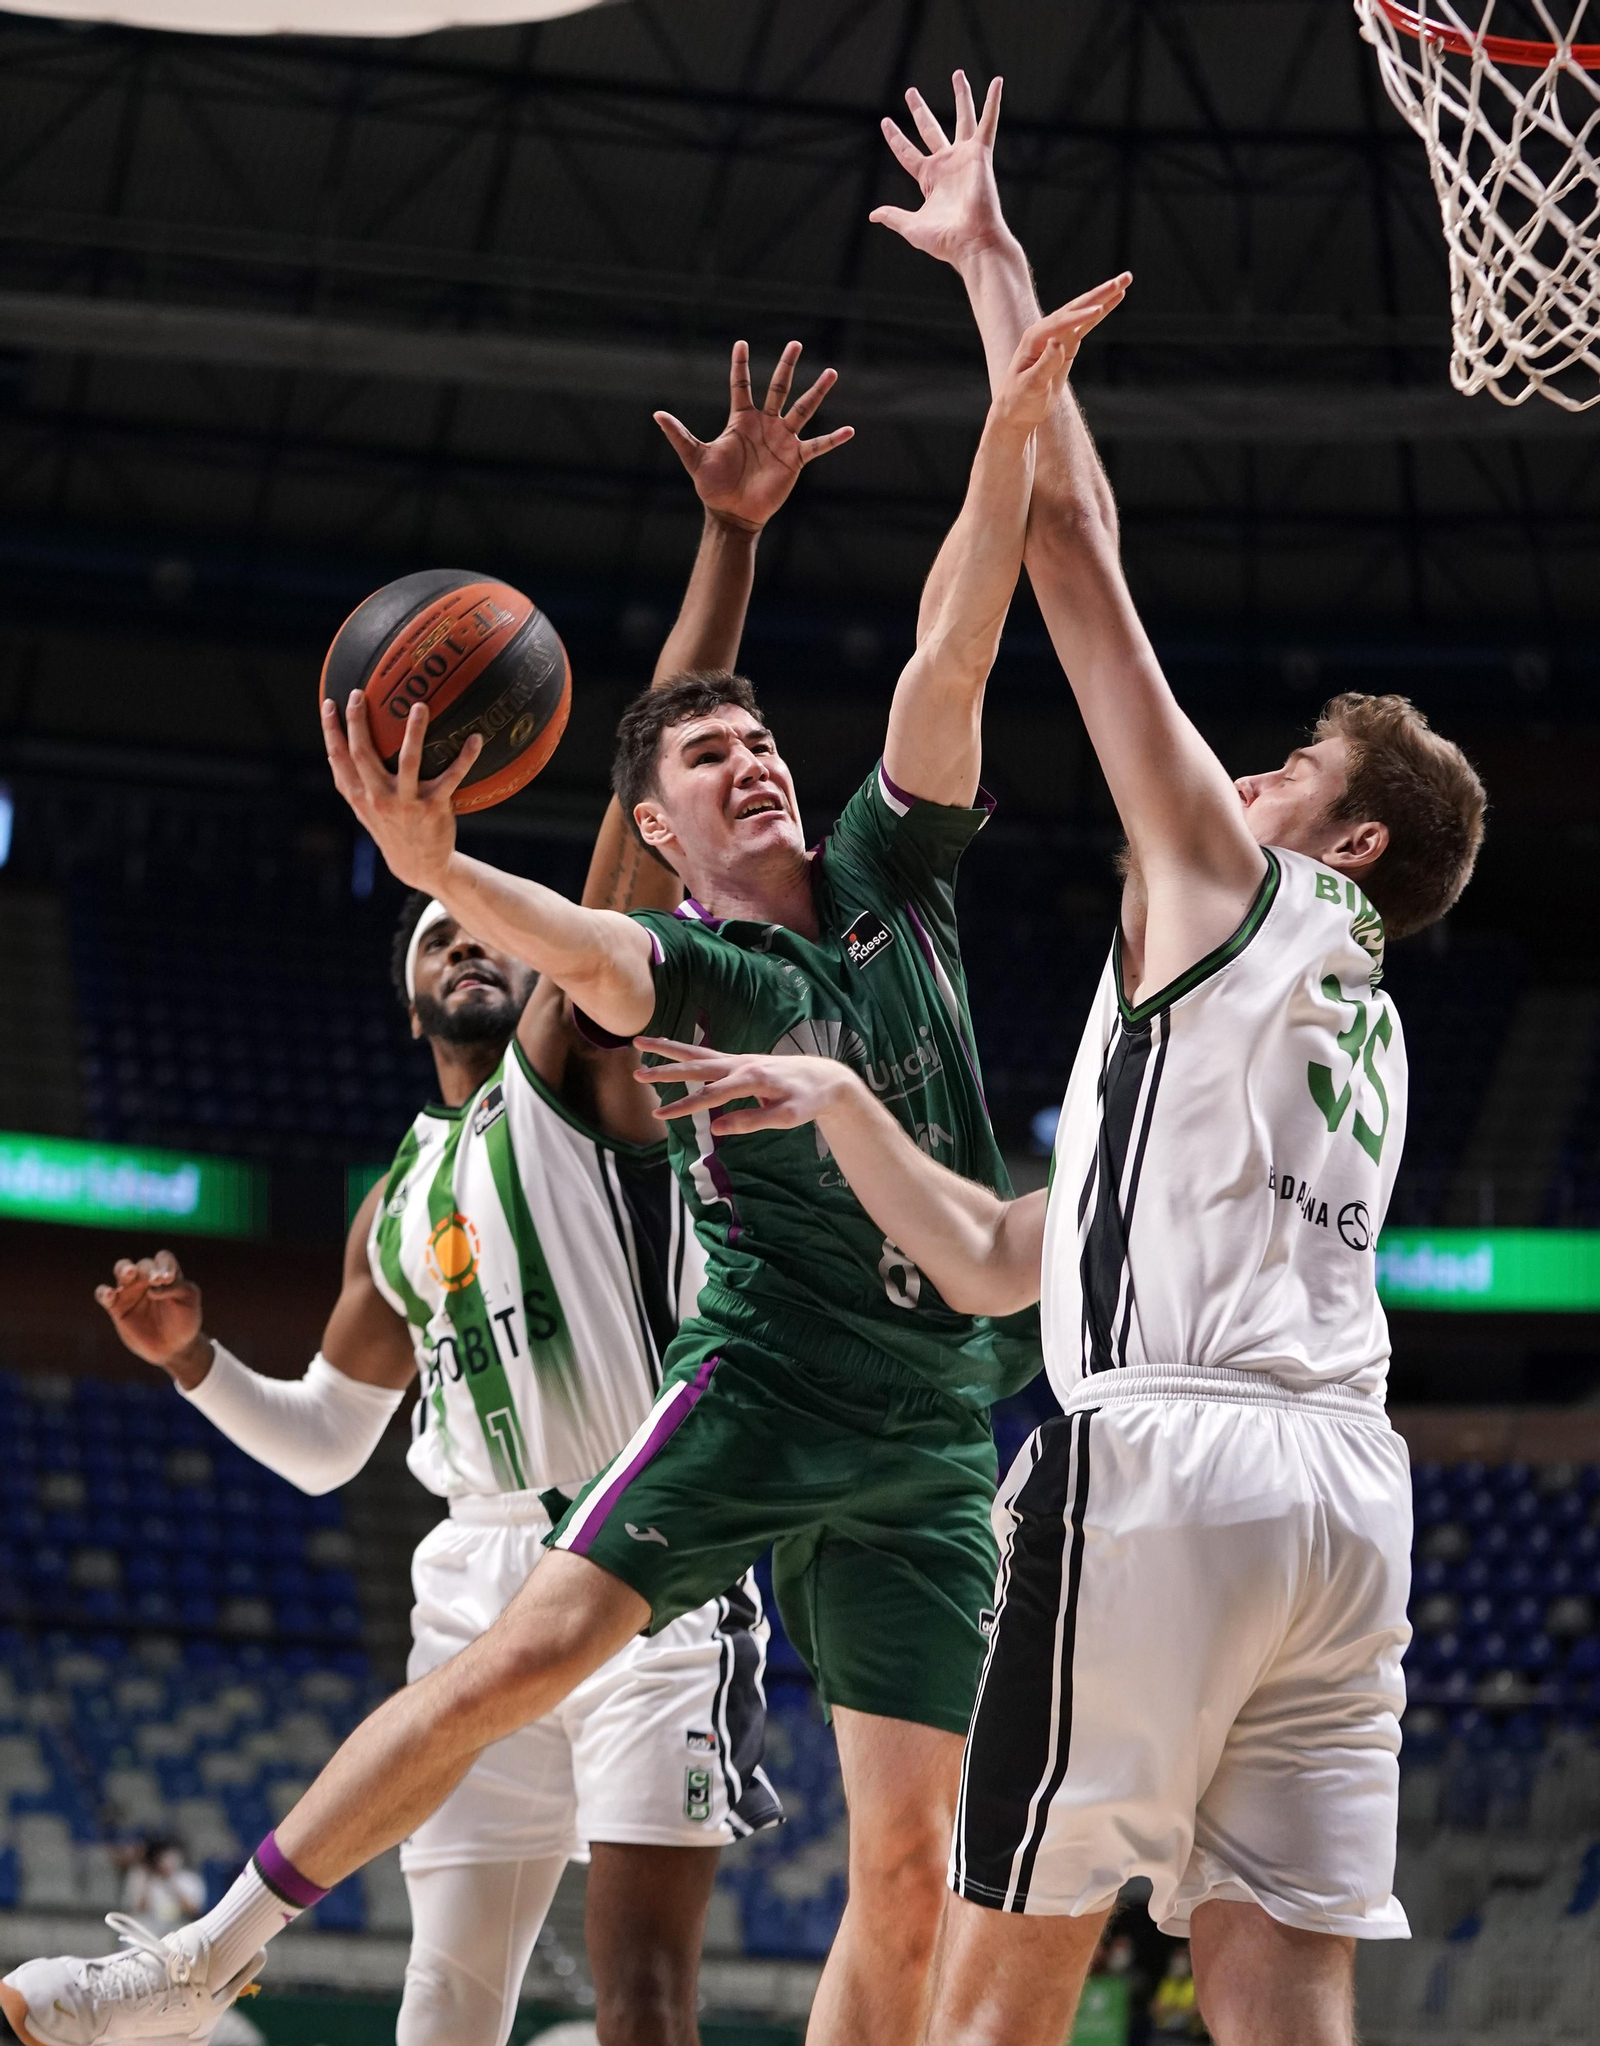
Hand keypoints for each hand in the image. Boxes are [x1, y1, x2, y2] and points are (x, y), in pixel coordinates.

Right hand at [95, 1252, 211, 1385]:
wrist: (174, 1347)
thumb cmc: (184, 1319)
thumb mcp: (189, 1299)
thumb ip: (177, 1287)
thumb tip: (153, 1287)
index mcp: (166, 1273)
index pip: (162, 1258)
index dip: (164, 1264)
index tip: (169, 1279)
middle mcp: (146, 1279)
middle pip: (142, 1264)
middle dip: (147, 1269)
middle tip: (154, 1279)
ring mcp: (130, 1292)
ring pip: (121, 1270)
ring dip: (124, 1269)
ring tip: (130, 1273)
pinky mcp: (116, 1308)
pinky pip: (104, 1295)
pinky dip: (104, 1292)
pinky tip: (111, 1295)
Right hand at [321, 692, 476, 894]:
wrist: (420, 866)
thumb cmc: (392, 829)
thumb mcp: (366, 810)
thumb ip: (355, 782)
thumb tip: (342, 746)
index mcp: (360, 796)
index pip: (338, 758)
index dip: (331, 730)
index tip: (329, 702)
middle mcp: (378, 798)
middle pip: (363, 754)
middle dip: (358, 722)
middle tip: (360, 694)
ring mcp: (406, 803)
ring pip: (408, 761)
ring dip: (414, 732)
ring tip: (420, 705)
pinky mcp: (434, 808)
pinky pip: (451, 777)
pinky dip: (465, 758)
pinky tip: (475, 738)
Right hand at [633, 1036, 857, 1135]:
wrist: (823, 1077)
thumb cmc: (807, 1099)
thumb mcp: (786, 1117)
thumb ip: (752, 1121)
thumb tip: (718, 1128)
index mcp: (751, 1078)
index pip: (709, 1095)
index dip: (683, 1107)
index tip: (659, 1116)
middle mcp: (740, 1064)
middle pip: (695, 1066)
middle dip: (664, 1071)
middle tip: (636, 1073)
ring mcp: (738, 1060)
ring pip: (696, 1053)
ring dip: (667, 1049)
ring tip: (639, 1043)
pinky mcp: (739, 1061)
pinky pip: (706, 1054)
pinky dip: (684, 1051)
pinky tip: (669, 1050)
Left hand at [654, 342, 853, 533]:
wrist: (733, 512)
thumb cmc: (713, 486)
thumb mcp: (694, 457)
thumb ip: (679, 434)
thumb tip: (657, 414)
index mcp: (741, 420)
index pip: (741, 385)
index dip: (740, 365)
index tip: (741, 343)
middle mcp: (764, 425)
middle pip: (778, 388)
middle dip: (787, 366)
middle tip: (795, 343)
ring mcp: (782, 440)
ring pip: (803, 409)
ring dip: (817, 392)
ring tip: (831, 373)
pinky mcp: (794, 459)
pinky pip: (817, 446)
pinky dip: (832, 439)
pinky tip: (848, 431)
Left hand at [871, 72, 1011, 270]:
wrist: (971, 241)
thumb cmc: (945, 240)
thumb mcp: (911, 227)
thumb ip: (893, 217)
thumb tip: (873, 215)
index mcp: (929, 179)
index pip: (907, 153)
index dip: (896, 138)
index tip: (885, 121)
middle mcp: (947, 165)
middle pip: (930, 130)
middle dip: (920, 110)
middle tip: (911, 92)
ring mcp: (964, 157)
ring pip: (962, 119)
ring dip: (961, 96)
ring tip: (957, 73)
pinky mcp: (980, 154)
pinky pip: (988, 123)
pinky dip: (993, 102)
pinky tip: (997, 81)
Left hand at [991, 279, 1130, 429]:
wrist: (1016, 411)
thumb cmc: (1020, 400)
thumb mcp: (1031, 386)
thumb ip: (1045, 365)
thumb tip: (1057, 343)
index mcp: (1034, 339)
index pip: (1061, 323)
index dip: (1079, 317)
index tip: (1098, 310)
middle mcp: (1045, 331)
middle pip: (1076, 308)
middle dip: (1099, 294)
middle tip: (1122, 279)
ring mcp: (1056, 335)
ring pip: (1082, 311)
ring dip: (1103, 296)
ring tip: (1124, 281)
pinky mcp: (1066, 344)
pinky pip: (1085, 324)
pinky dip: (1100, 312)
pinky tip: (1112, 301)